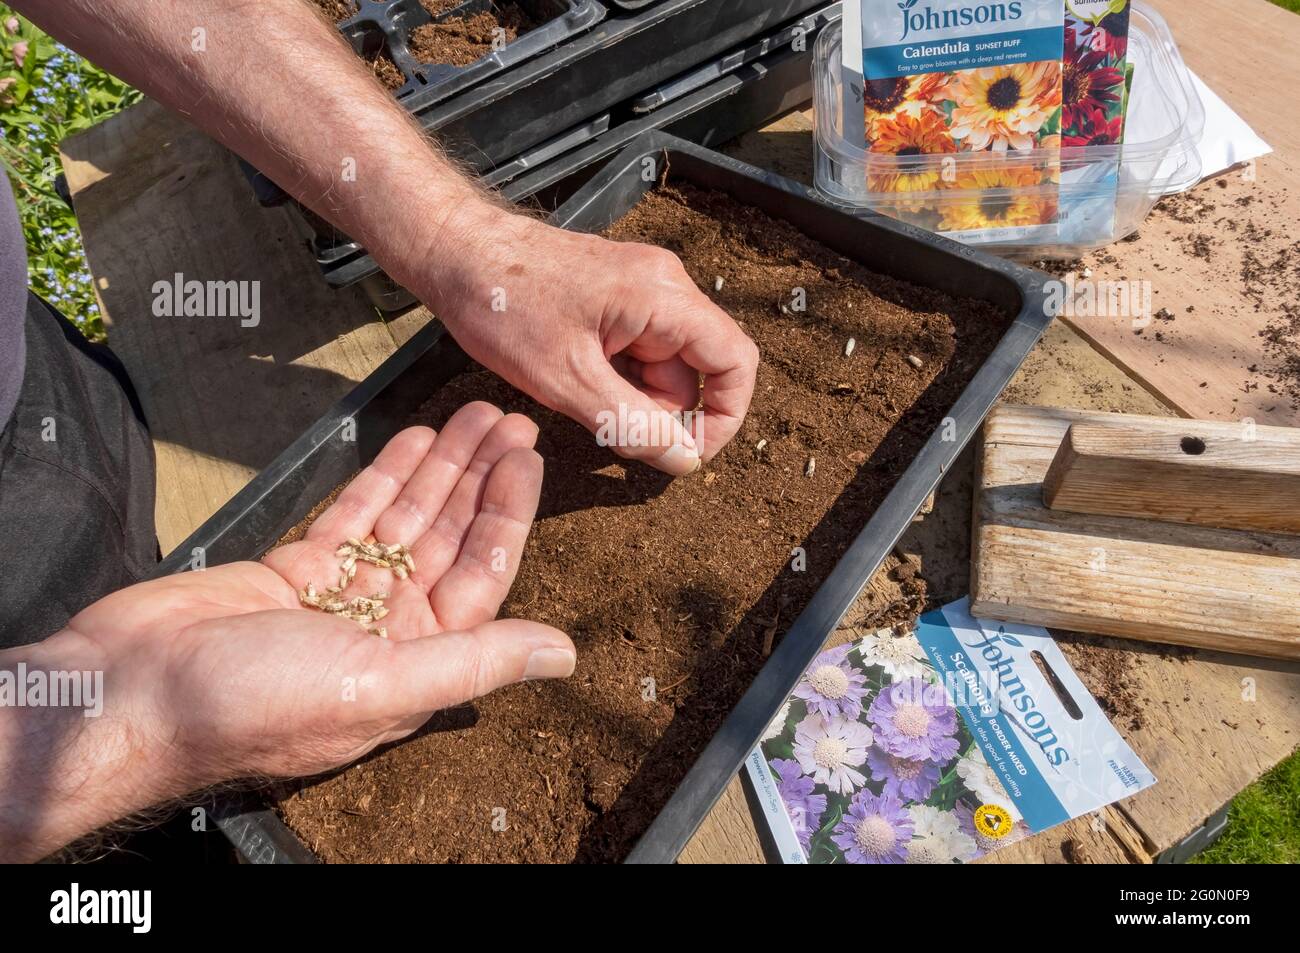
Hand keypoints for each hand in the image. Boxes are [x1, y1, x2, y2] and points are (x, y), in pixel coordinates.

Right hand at [0, 405, 572, 859]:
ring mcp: (339, 597)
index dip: (505, 514)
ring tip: (472, 414)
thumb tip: (566, 655)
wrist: (131, 693)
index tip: (526, 457)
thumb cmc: (254, 703)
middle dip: (478, 479)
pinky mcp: (293, 570)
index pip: (480, 576)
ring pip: (404, 520)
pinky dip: (384, 477)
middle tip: (506, 418)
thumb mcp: (381, 684)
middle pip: (447, 539)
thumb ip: (475, 662)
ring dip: (438, 468)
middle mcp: (386, 631)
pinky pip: (353, 515)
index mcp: (416, 664)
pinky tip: (415, 439)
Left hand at [408, 210, 759, 476]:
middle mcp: (663, 286)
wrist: (454, 251)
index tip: (687, 454)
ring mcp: (640, 289)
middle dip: (662, 411)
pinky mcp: (617, 297)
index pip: (735, 362)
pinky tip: (573, 378)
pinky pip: (639, 350)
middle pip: (697, 369)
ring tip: (577, 396)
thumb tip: (684, 461)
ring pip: (665, 365)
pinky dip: (616, 378)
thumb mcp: (567, 381)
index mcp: (663, 297)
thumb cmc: (502, 305)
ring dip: (633, 397)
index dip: (724, 416)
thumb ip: (632, 424)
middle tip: (606, 426)